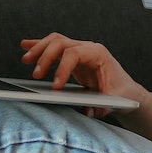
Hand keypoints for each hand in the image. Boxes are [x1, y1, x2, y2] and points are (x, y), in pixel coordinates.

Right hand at [19, 34, 146, 117]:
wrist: (126, 91)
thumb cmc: (122, 96)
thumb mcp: (115, 103)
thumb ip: (103, 107)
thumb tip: (88, 111)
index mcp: (99, 54)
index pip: (75, 54)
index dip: (62, 68)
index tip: (55, 87)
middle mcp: (88, 48)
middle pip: (61, 42)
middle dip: (46, 57)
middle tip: (36, 75)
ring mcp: (80, 50)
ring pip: (55, 41)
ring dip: (39, 49)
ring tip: (26, 60)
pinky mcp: (73, 56)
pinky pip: (54, 46)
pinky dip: (39, 45)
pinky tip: (25, 46)